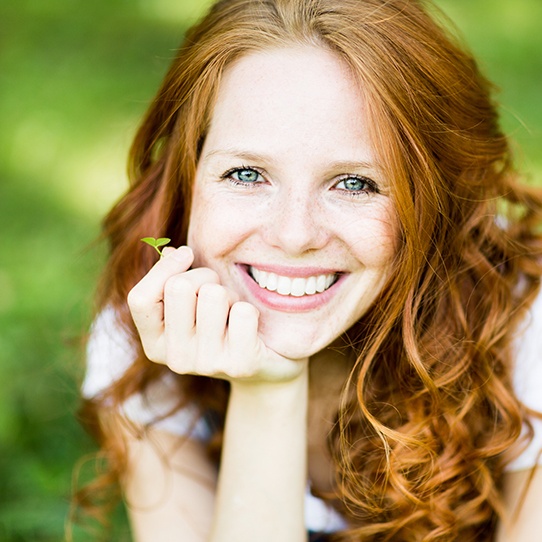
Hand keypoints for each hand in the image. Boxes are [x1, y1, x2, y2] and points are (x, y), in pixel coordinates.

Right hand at [127, 246, 306, 383]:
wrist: (263, 365)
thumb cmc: (221, 323)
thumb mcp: (191, 304)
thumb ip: (173, 278)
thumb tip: (170, 252)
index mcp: (155, 344)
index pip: (139, 299)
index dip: (164, 268)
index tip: (187, 254)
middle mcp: (176, 360)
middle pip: (179, 287)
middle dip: (204, 277)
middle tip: (218, 294)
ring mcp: (207, 365)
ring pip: (213, 294)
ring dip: (229, 294)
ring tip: (233, 312)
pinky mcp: (240, 365)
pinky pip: (242, 312)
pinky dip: (250, 310)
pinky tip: (250, 326)